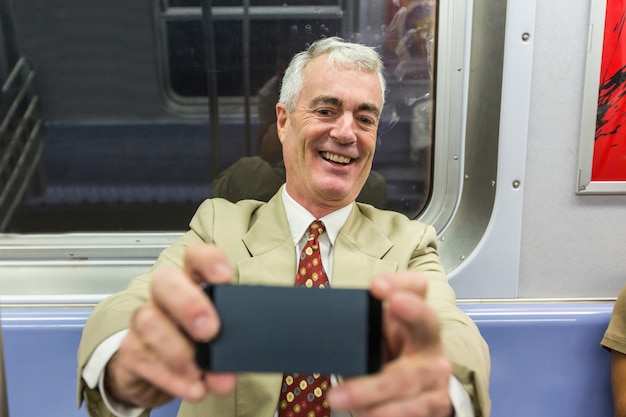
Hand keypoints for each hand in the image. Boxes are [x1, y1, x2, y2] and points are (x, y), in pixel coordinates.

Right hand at [104, 243, 236, 408]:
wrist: (153, 373)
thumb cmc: (191, 343)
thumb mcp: (215, 339)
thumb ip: (226, 349)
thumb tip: (228, 374)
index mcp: (192, 284)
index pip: (195, 257)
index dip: (208, 260)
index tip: (224, 278)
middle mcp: (164, 297)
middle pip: (165, 281)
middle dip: (188, 303)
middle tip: (210, 331)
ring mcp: (143, 322)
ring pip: (149, 321)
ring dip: (176, 349)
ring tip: (198, 371)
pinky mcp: (130, 351)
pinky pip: (145, 359)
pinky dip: (171, 378)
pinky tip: (191, 388)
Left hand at [327, 272, 452, 416]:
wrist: (418, 394)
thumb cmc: (388, 357)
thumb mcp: (374, 339)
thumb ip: (359, 330)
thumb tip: (320, 332)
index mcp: (411, 316)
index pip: (417, 287)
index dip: (401, 282)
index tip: (378, 285)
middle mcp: (429, 340)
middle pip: (426, 321)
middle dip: (412, 311)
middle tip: (394, 302)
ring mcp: (437, 373)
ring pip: (409, 377)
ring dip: (372, 390)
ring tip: (339, 397)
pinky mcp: (436, 403)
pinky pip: (413, 410)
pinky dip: (385, 415)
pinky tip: (364, 415)